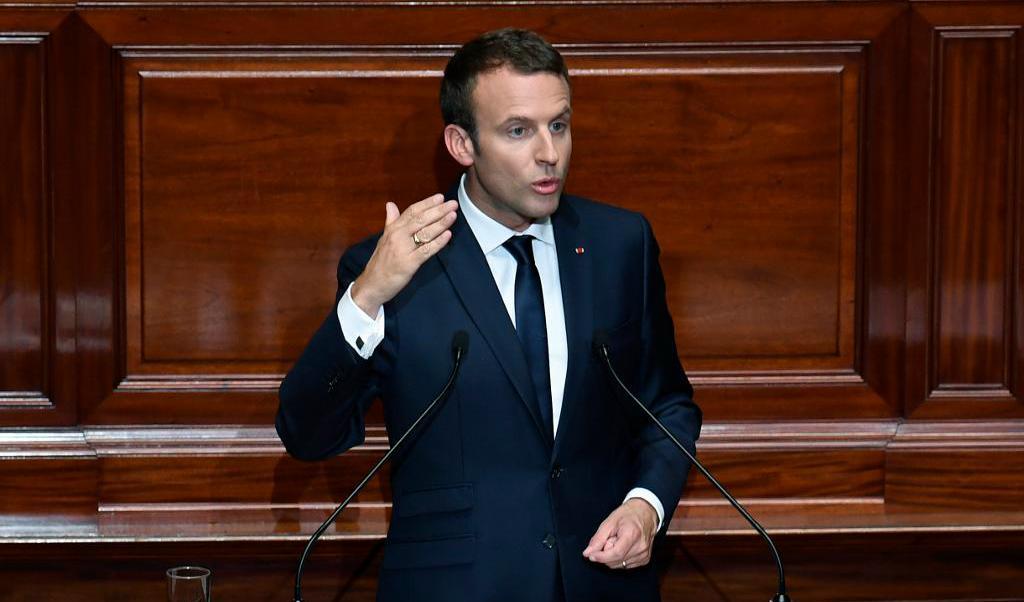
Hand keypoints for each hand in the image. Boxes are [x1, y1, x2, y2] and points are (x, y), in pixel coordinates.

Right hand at [351, 194, 457, 315]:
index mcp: (393, 229)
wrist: (372, 284)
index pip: (412, 211)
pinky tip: (448, 235)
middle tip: (452, 204)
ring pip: (424, 233)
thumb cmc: (380, 263)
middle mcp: (397, 236)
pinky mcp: (408, 263)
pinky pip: (426, 250)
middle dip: (438, 210)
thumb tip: (390, 204)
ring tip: (453, 215)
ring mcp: (403, 249)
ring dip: (441, 223)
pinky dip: (438, 242)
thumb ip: (391, 221)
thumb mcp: (384, 239)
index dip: (427, 203)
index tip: (440, 197)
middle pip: (420, 219)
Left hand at [582, 498, 657, 569]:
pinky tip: (623, 547)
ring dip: (613, 556)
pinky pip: (625, 565)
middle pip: (615, 561)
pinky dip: (620, 558)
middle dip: (606, 553)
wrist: (645, 513)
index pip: (615, 554)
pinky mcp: (645, 559)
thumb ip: (598, 539)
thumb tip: (588, 553)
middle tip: (610, 539)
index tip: (592, 555)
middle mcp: (640, 547)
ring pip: (619, 565)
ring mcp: (644, 554)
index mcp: (632, 534)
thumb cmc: (628, 514)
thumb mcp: (609, 522)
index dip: (601, 557)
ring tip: (618, 541)